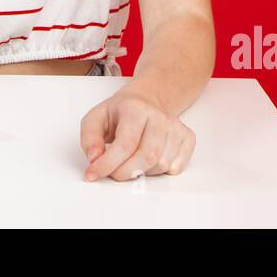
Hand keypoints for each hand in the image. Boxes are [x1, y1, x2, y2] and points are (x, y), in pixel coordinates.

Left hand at [78, 86, 194, 181]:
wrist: (145, 102)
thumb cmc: (120, 114)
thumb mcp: (96, 118)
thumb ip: (90, 138)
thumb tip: (95, 159)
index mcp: (135, 108)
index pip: (125, 144)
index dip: (108, 164)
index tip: (93, 174)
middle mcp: (159, 116)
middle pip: (147, 157)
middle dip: (125, 172)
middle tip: (114, 172)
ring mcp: (176, 126)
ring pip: (162, 164)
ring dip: (142, 172)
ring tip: (132, 162)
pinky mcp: (187, 137)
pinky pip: (177, 167)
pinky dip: (161, 172)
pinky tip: (149, 161)